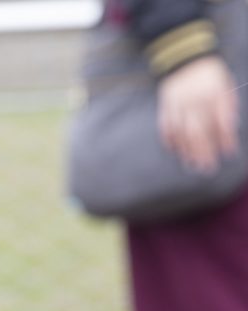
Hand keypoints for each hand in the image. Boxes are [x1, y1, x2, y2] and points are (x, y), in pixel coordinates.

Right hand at [158, 55, 238, 173]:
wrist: (184, 58)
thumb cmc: (210, 75)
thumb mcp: (225, 86)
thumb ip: (227, 106)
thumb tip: (229, 128)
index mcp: (214, 95)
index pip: (221, 121)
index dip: (225, 138)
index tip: (229, 153)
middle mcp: (195, 101)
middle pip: (199, 132)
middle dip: (203, 152)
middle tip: (207, 168)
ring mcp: (178, 105)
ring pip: (182, 132)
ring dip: (186, 150)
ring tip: (191, 164)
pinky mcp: (165, 106)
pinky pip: (166, 126)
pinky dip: (169, 139)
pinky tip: (174, 150)